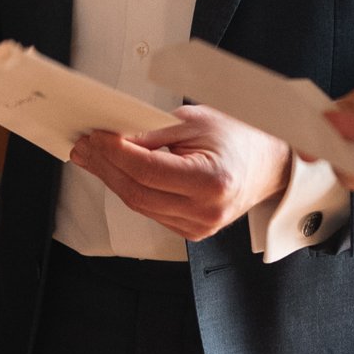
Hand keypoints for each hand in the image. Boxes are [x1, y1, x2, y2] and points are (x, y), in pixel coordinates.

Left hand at [68, 105, 291, 241]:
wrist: (269, 163)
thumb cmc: (239, 137)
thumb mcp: (196, 121)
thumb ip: (153, 131)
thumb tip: (115, 134)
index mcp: (210, 182)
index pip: (147, 171)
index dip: (115, 153)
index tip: (96, 136)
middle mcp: (205, 211)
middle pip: (137, 193)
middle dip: (105, 166)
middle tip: (84, 145)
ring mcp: (198, 226)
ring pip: (139, 205)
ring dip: (112, 179)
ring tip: (92, 156)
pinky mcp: (192, 231)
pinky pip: (151, 212)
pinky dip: (131, 190)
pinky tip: (117, 172)